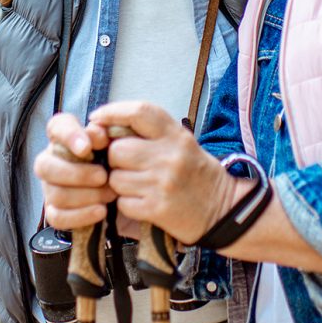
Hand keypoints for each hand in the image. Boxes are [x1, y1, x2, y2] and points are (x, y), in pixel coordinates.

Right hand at [36, 113, 115, 230]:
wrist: (124, 190)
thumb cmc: (115, 160)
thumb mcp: (116, 144)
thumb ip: (105, 134)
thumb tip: (96, 133)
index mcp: (64, 138)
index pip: (57, 127)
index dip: (69, 135)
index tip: (87, 147)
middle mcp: (50, 161)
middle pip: (45, 166)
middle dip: (77, 174)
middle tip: (103, 176)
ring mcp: (49, 188)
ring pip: (55, 194)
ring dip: (86, 195)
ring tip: (110, 194)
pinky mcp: (54, 212)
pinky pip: (57, 217)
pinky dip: (81, 215)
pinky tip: (101, 211)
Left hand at [88, 101, 240, 245]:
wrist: (223, 210)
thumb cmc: (196, 175)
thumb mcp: (181, 144)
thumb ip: (151, 134)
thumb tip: (105, 127)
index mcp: (175, 136)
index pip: (139, 112)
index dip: (112, 112)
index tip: (97, 118)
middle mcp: (169, 156)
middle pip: (117, 149)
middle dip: (114, 158)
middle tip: (127, 166)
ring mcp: (163, 183)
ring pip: (116, 178)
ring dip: (119, 184)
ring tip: (138, 186)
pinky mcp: (158, 208)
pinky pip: (123, 203)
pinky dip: (126, 204)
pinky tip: (142, 202)